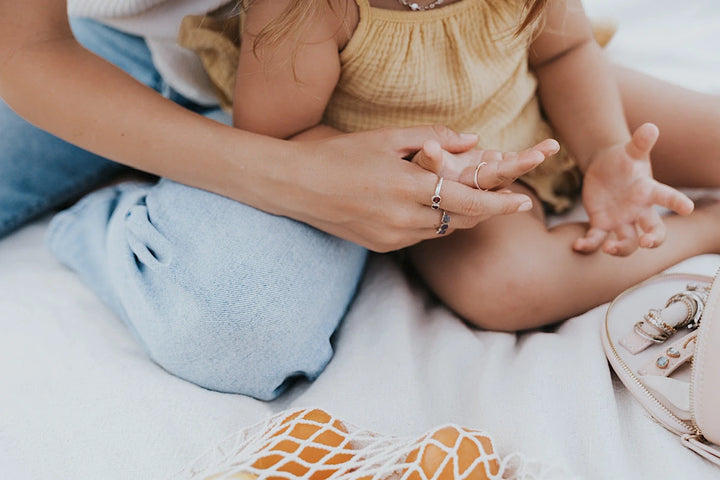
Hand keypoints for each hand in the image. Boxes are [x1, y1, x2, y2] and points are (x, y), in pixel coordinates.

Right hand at [284, 126, 536, 251]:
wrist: (298, 187)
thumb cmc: (340, 155)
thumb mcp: (385, 138)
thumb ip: (431, 137)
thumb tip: (473, 139)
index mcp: (406, 187)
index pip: (466, 201)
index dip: (498, 204)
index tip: (524, 202)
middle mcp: (402, 218)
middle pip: (460, 221)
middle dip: (486, 212)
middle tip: (507, 202)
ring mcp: (392, 237)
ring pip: (441, 231)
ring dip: (459, 218)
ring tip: (473, 203)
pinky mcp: (382, 247)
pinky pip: (420, 237)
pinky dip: (433, 224)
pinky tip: (432, 210)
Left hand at [574, 123, 693, 255]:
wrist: (604, 167)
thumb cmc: (623, 159)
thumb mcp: (630, 150)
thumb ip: (640, 142)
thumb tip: (651, 127)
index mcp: (648, 191)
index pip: (667, 197)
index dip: (677, 202)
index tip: (687, 207)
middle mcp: (638, 211)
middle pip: (652, 230)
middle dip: (653, 239)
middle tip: (647, 242)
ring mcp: (621, 221)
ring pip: (627, 243)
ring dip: (619, 249)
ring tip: (607, 248)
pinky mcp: (601, 224)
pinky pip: (596, 239)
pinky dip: (588, 244)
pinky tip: (576, 245)